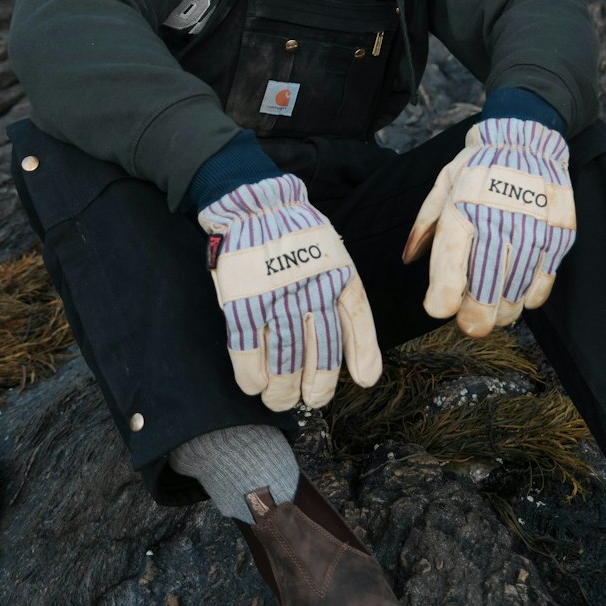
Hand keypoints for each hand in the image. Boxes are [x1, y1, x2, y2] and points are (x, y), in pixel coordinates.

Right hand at [199, 175, 381, 410]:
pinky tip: (255, 386)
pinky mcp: (241, 301)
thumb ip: (348, 302)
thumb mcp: (336, 259)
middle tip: (311, 400)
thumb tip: (364, 363)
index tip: (364, 380)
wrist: (256, 204)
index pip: (357, 323)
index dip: (362, 356)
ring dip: (282, 389)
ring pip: (283, 358)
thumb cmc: (299, 237)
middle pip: (318, 352)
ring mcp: (274, 298)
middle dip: (317, 386)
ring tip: (281, 402)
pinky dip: (251, 375)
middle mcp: (309, 290)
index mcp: (337, 276)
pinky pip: (246, 349)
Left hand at [402, 118, 575, 336]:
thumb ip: (424, 225)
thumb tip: (408, 259)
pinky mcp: (557, 237)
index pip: (452, 265)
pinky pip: (542, 283)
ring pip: (515, 293)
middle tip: (469, 325)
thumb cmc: (479, 166)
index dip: (443, 297)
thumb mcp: (444, 185)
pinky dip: (528, 298)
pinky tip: (516, 294)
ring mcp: (533, 231)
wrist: (529, 140)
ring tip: (492, 312)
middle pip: (486, 290)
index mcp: (464, 208)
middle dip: (474, 319)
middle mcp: (499, 221)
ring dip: (501, 312)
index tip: (438, 309)